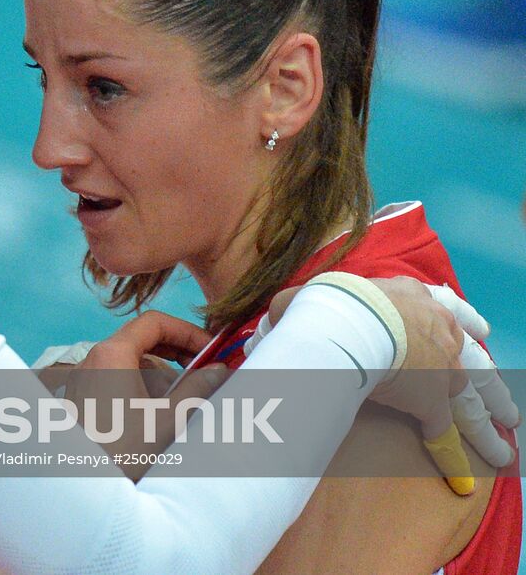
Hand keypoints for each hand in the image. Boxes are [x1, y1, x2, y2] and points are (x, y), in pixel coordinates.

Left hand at [52, 312, 226, 474]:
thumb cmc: (120, 451)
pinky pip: (116, 380)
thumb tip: (218, 370)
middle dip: (177, 354)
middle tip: (204, 371)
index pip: (154, 322)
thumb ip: (196, 389)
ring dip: (160, 375)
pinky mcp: (81, 398)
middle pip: (142, 341)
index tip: (211, 349)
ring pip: (130, 363)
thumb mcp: (167, 419)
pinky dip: (140, 388)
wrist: (81, 484)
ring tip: (182, 401)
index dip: (187, 331)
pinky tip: (156, 415)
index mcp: (111, 355)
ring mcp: (84, 378)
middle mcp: (93, 360)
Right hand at [258, 275, 519, 492]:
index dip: (459, 318)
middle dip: (488, 378)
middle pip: (472, 356)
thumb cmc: (329, 304)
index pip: (444, 306)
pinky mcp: (433, 403)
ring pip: (474, 395)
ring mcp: (440, 367)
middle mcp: (437, 328)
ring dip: (487, 419)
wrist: (348, 323)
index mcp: (412, 298)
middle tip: (503, 400)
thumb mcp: (309, 296)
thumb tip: (272, 321)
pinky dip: (453, 456)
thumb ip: (296, 308)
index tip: (476, 326)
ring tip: (503, 440)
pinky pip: (446, 433)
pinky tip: (463, 479)